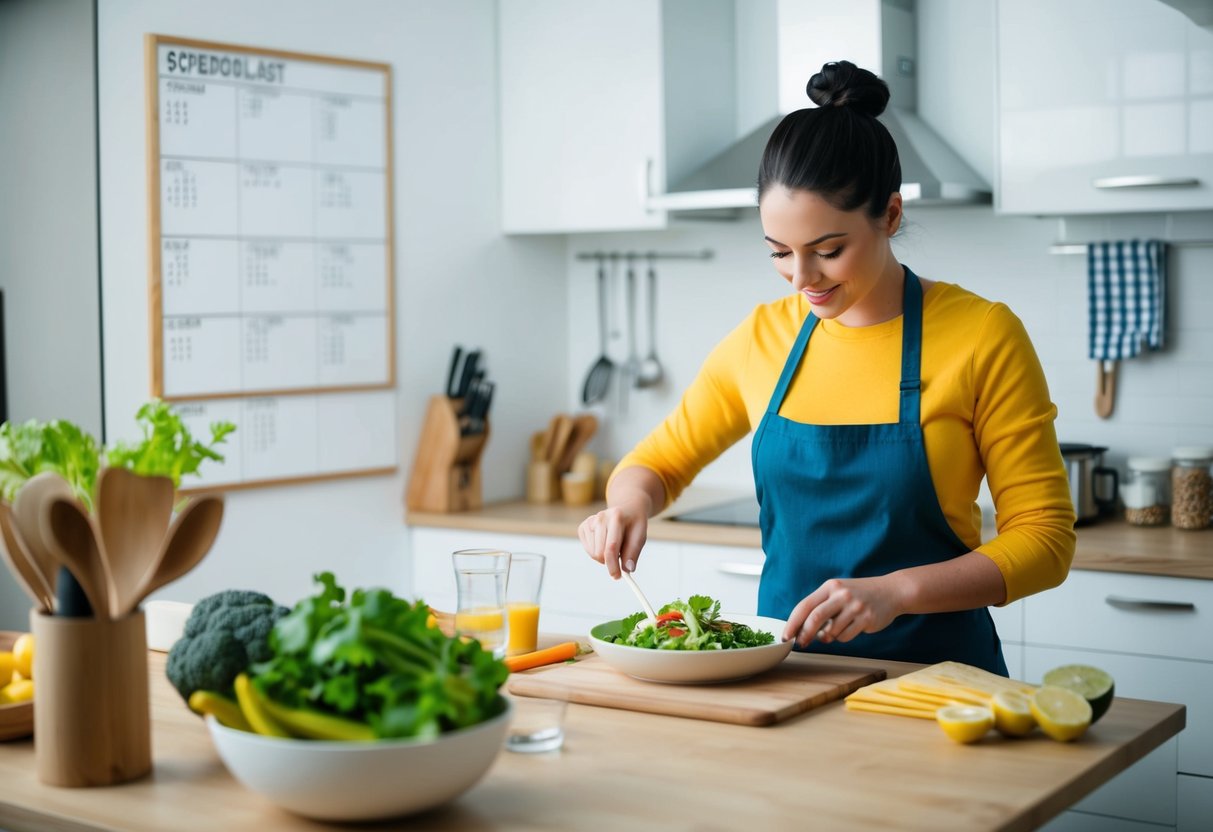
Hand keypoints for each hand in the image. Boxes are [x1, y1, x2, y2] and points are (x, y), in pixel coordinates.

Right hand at [578, 500, 649, 578]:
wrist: (626, 510)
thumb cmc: (634, 525)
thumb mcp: (640, 536)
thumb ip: (633, 552)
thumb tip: (627, 569)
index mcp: (617, 517)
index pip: (611, 547)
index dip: (613, 565)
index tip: (617, 576)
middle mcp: (601, 517)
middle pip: (600, 552)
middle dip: (610, 562)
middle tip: (619, 562)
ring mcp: (590, 521)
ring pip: (593, 553)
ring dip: (604, 557)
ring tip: (614, 547)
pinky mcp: (583, 527)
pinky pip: (588, 550)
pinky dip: (596, 552)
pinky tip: (604, 543)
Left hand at [782, 575, 907, 647]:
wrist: (891, 591)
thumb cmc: (859, 594)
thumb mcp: (839, 592)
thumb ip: (821, 606)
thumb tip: (801, 629)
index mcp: (830, 587)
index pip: (805, 605)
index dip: (793, 622)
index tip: (786, 636)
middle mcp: (842, 595)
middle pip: (815, 618)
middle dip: (804, 634)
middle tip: (800, 643)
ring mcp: (855, 607)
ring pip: (831, 631)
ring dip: (827, 637)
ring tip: (833, 631)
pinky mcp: (866, 619)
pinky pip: (845, 636)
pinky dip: (842, 637)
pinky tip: (849, 629)